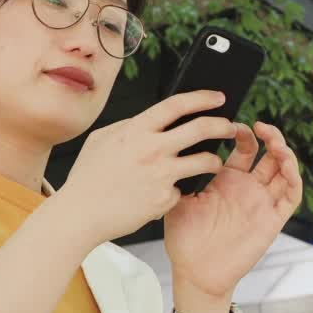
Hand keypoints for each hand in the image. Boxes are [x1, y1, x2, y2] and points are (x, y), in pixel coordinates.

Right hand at [56, 90, 235, 245]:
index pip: (177, 104)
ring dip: (215, 160)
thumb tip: (150, 121)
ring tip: (215, 162)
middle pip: (201, 128)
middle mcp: (152, 149)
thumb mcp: (102, 140)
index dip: (202, 98)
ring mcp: (161, 175)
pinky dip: (177, 190)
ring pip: (205, 161)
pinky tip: (164, 194)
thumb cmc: (88, 177)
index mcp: (136, 130)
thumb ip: (129, 127)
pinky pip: (182, 189)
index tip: (218, 97)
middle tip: (232, 127)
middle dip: (223, 125)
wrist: (80, 214)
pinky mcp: (165, 199)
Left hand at [164, 121, 302, 310]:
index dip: (244, 134)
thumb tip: (180, 149)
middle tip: (262, 127)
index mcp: (227, 180)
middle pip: (269, 154)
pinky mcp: (273, 220)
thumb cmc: (184, 240)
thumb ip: (184, 174)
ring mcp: (262, 203)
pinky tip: (286, 166)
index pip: (245, 148)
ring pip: (284, 171)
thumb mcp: (179, 200)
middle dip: (270, 137)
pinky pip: (291, 196)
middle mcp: (248, 188)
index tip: (234, 126)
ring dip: (285, 154)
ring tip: (276, 143)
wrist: (195, 272)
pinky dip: (294, 178)